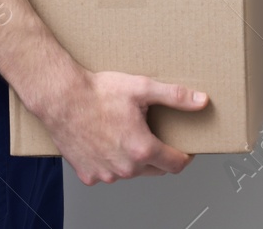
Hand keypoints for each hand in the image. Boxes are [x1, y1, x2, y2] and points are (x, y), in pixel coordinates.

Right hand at [32, 66, 208, 184]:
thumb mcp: (142, 88)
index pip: (176, 164)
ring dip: (134, 159)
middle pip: (155, 169)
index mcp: (142, 149)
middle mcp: (125, 168)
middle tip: (153, 133)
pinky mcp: (88, 174)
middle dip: (159, 155)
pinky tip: (107, 142)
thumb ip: (176, 97)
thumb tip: (201, 101)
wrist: (61, 98)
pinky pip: (108, 173)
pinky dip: (111, 161)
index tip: (185, 148)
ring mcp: (105, 174)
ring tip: (127, 133)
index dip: (185, 156)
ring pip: (131, 172)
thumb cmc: (98, 92)